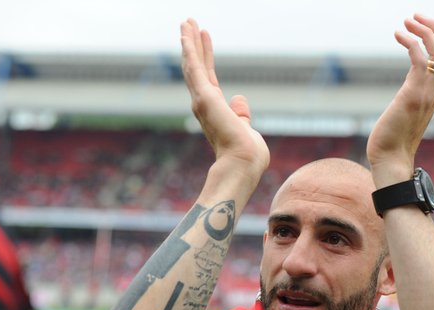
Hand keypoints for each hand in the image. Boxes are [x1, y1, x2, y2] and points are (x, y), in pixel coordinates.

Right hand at [180, 19, 268, 177]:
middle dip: (192, 44)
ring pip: (192, 65)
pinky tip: (186, 35)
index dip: (205, 56)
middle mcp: (204, 103)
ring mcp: (202, 100)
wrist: (243, 163)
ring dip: (189, 42)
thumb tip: (239, 99)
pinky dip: (190, 50)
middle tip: (188, 23)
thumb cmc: (247, 153)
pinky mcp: (204, 98)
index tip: (203, 37)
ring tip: (186, 22)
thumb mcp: (245, 127)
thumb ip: (240, 113)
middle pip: (196, 67)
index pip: (208, 77)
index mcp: (215, 109)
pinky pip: (194, 69)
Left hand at [367, 14, 433, 183]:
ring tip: (407, 20)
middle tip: (416, 16)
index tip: (423, 28)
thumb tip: (405, 99)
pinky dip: (411, 43)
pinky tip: (398, 35)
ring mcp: (426, 94)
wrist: (390, 161)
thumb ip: (411, 101)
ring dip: (425, 31)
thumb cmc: (392, 142)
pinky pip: (420, 60)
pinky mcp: (413, 95)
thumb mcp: (406, 115)